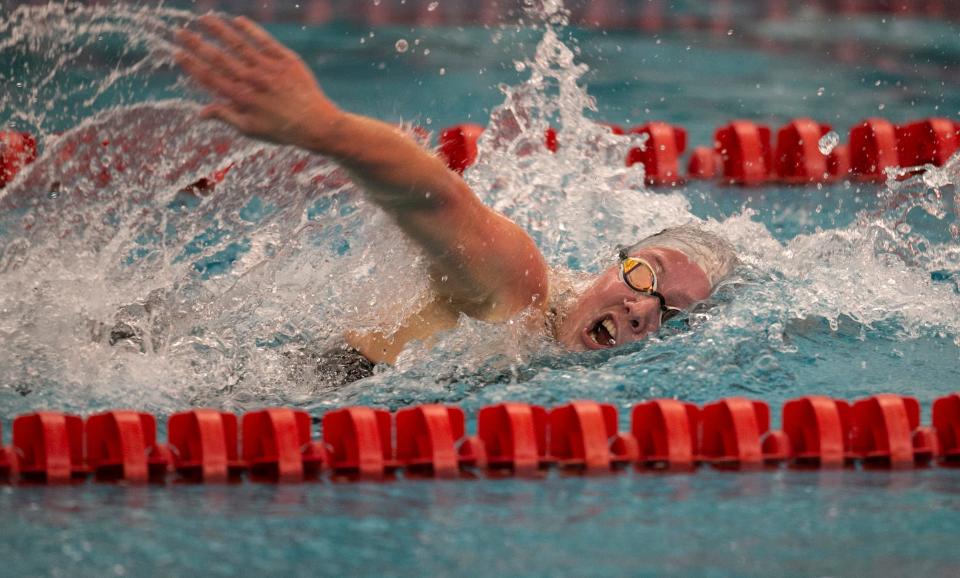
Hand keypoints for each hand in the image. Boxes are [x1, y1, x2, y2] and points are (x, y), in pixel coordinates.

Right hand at [175, 15, 340, 147]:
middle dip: (196, 44)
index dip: (191, 65)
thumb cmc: (282, 130)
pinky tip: (237, 20)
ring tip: (204, 19)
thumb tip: (201, 112)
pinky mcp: (286, 60)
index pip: (209, 78)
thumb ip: (226, 116)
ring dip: (219, 30)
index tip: (177, 53)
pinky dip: (250, 29)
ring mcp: (269, 68)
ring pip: (239, 45)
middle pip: (219, 58)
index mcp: (241, 98)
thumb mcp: (251, 129)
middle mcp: (253, 81)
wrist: (317, 124)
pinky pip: (265, 40)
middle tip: (180, 32)